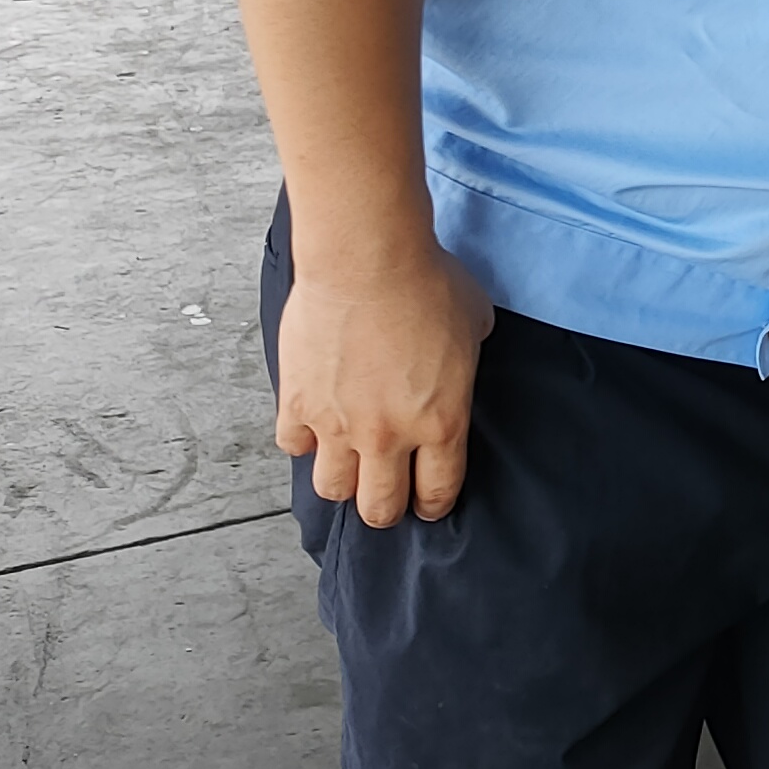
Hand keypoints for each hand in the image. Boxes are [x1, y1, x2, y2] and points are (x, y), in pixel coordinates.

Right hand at [274, 244, 494, 524]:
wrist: (367, 259)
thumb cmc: (426, 282)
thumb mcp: (474, 324)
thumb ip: (466, 361)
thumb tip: (457, 361)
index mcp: (440, 423)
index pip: (437, 492)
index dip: (433, 504)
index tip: (427, 504)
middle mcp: (388, 435)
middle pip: (380, 508)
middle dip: (386, 508)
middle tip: (386, 496)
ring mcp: (338, 424)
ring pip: (332, 489)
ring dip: (342, 481)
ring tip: (348, 466)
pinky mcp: (297, 404)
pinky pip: (293, 445)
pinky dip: (302, 440)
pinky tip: (313, 426)